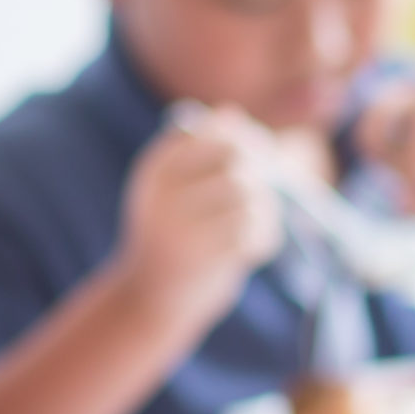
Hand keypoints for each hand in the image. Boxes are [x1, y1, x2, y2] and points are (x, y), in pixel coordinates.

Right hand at [114, 107, 283, 323]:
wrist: (150, 300)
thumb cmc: (172, 235)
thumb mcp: (173, 189)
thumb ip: (200, 151)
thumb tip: (232, 114)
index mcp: (156, 170)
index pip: (212, 132)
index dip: (246, 138)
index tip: (258, 156)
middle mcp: (164, 193)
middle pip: (235, 159)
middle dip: (259, 171)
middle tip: (262, 191)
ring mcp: (182, 227)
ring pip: (249, 196)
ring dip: (264, 209)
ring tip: (255, 225)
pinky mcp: (205, 260)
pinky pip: (255, 232)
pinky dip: (264, 237)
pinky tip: (253, 248)